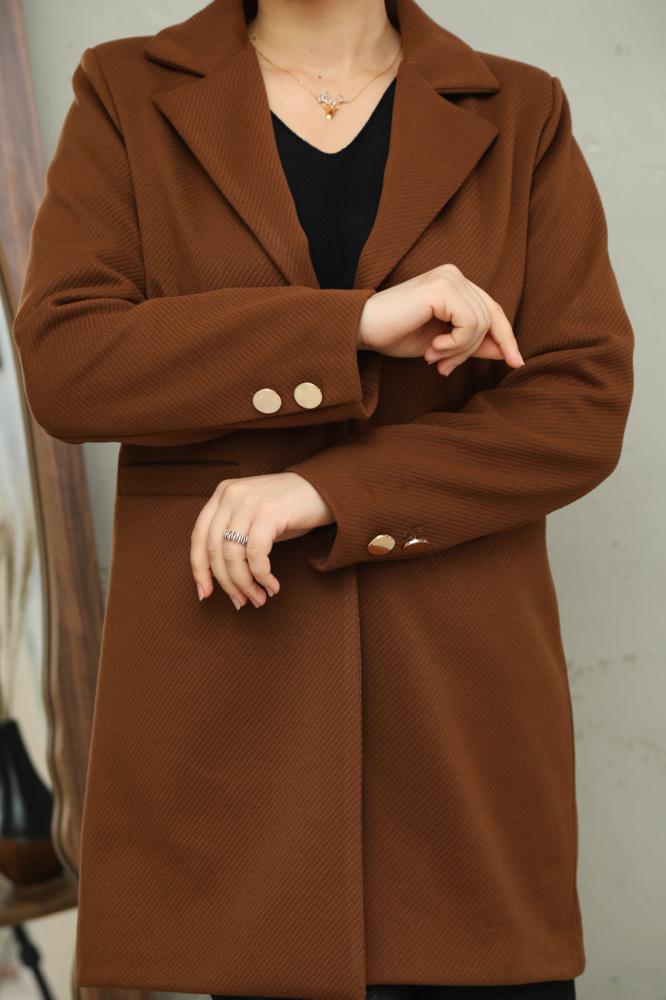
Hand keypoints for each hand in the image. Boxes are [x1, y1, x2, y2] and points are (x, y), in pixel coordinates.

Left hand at [190, 472, 331, 608]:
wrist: (325, 490)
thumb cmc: (289, 510)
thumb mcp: (253, 518)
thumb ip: (233, 538)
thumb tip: (221, 580)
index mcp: (222, 494)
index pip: (199, 537)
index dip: (199, 569)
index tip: (204, 593)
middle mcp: (231, 495)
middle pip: (215, 550)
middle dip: (227, 583)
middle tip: (240, 602)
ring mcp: (249, 501)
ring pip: (234, 555)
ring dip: (245, 584)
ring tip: (259, 598)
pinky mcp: (268, 511)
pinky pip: (256, 554)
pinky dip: (262, 576)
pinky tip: (272, 586)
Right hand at [357, 263, 524, 375]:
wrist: (362, 329)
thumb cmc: (395, 335)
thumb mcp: (443, 343)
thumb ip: (472, 343)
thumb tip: (506, 351)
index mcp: (455, 284)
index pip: (493, 311)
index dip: (506, 338)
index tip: (516, 363)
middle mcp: (455, 275)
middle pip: (491, 318)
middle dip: (472, 351)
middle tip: (445, 368)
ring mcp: (449, 278)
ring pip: (481, 324)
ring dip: (459, 351)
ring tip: (434, 358)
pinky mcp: (442, 288)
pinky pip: (469, 324)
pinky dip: (455, 344)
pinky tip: (432, 348)